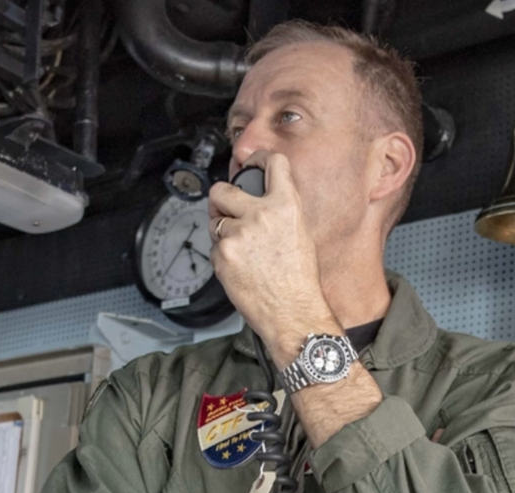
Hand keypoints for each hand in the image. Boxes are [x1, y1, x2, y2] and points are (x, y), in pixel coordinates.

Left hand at [209, 151, 341, 367]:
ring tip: (242, 250)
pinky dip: (222, 254)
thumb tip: (260, 197)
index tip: (250, 162)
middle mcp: (261, 215)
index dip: (257, 159)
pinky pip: (214, 246)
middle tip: (226, 208)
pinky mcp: (222, 254)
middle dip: (221, 198)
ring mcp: (238, 234)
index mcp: (286, 205)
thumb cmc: (299, 280)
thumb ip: (280, 209)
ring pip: (215, 221)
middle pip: (223, 189)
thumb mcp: (300, 232)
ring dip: (222, 231)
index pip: (271, 163)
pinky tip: (240, 266)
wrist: (292, 311)